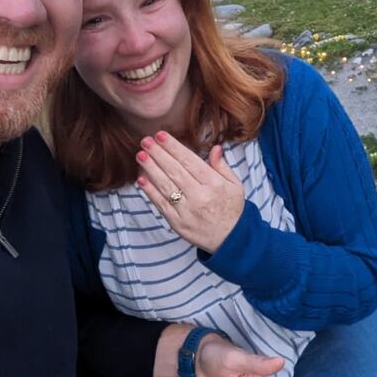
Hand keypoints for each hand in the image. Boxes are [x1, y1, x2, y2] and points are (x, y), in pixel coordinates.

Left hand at [135, 132, 244, 252]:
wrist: (231, 240)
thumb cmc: (232, 209)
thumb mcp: (235, 185)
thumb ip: (222, 166)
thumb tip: (215, 148)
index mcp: (214, 184)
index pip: (190, 161)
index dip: (174, 147)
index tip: (161, 135)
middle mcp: (199, 196)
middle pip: (175, 171)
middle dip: (158, 154)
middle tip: (145, 141)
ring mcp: (187, 211)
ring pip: (165, 186)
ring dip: (151, 169)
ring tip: (140, 155)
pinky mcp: (177, 223)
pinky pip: (161, 204)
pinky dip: (150, 191)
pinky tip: (142, 179)